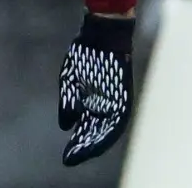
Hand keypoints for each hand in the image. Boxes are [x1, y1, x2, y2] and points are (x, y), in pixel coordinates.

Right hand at [58, 13, 135, 165]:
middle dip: (85, 146)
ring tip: (84, 151)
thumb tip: (67, 125)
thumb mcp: (70, 80)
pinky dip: (111, 126)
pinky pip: (120, 114)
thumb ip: (69, 103)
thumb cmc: (87, 55)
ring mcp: (114, 99)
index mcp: (91, 102)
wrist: (103, 33)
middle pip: (96, 132)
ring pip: (108, 127)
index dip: (78, 144)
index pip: (86, 130)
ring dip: (97, 141)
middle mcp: (104, 104)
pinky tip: (101, 136)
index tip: (67, 156)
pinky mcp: (124, 93)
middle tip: (72, 158)